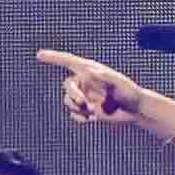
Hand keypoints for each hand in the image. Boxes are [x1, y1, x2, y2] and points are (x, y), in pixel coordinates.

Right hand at [35, 47, 157, 131]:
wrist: (134, 109)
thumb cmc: (129, 92)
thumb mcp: (119, 83)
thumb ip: (105, 77)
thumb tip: (90, 72)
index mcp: (90, 71)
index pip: (68, 61)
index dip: (54, 58)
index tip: (39, 55)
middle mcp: (85, 82)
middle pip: (67, 86)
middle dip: (73, 95)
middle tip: (83, 103)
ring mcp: (85, 96)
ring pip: (68, 101)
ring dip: (77, 108)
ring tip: (93, 111)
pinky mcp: (86, 109)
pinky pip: (74, 114)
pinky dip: (80, 117)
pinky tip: (92, 119)